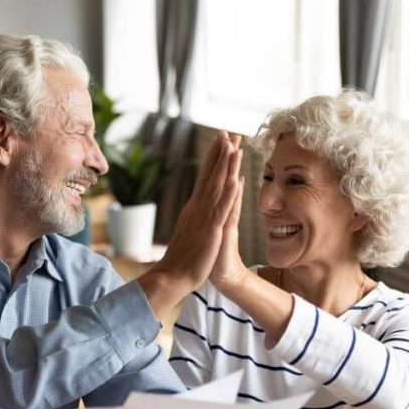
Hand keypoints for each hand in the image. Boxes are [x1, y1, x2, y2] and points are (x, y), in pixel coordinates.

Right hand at [141, 133, 241, 310]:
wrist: (173, 276)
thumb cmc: (183, 258)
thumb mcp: (191, 231)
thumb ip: (195, 217)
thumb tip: (196, 207)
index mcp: (195, 207)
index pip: (205, 177)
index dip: (213, 158)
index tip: (220, 141)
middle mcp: (198, 207)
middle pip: (210, 175)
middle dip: (219, 153)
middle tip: (227, 132)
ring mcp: (204, 216)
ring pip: (217, 186)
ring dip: (225, 165)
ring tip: (234, 146)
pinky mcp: (211, 229)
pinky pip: (221, 208)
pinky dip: (228, 193)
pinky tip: (235, 179)